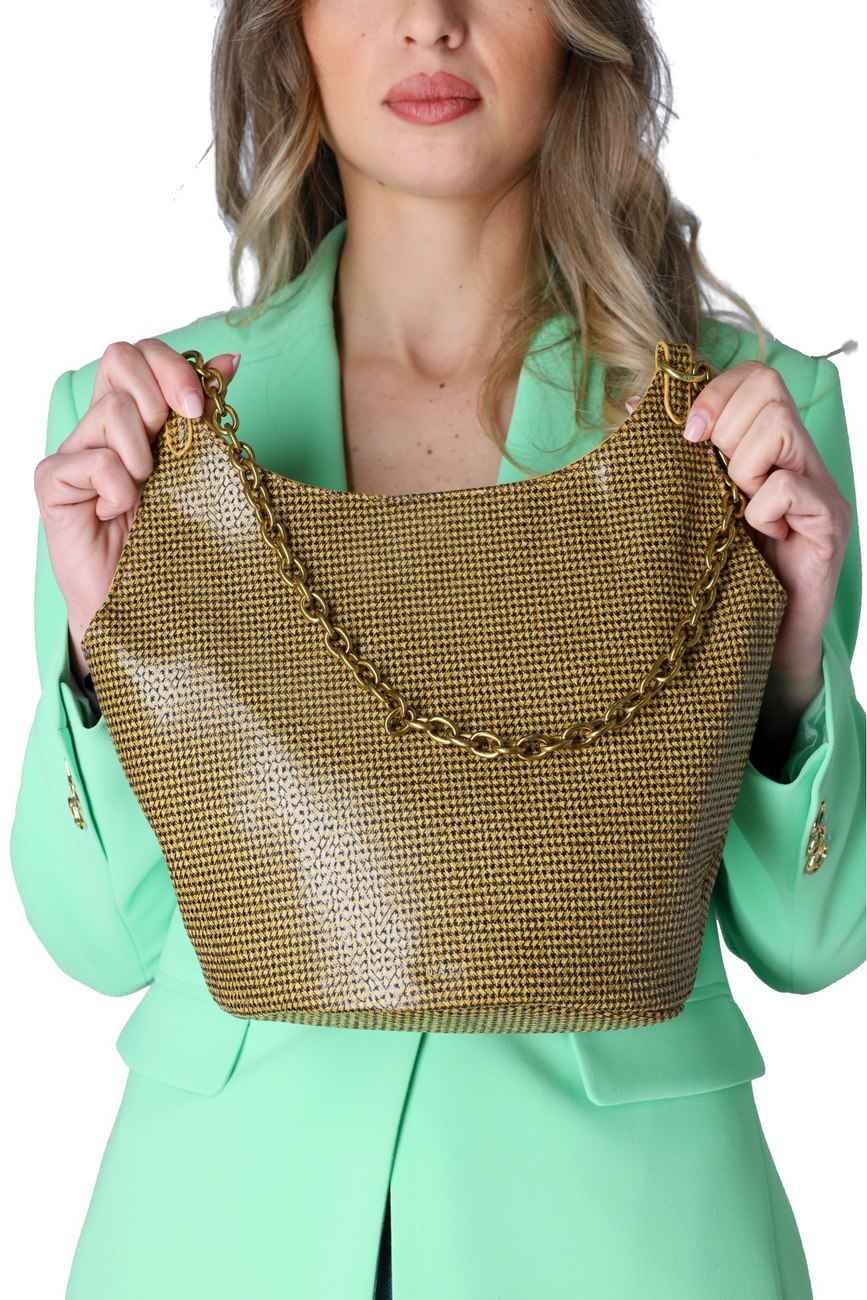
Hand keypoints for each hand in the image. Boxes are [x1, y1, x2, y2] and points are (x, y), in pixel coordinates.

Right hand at [35, 340, 240, 684]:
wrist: (145, 605)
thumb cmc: (172, 540)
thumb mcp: (198, 468)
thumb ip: (204, 415)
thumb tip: (230, 360)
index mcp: (136, 416)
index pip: (142, 353)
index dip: (174, 367)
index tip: (200, 409)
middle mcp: (101, 427)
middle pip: (120, 356)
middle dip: (161, 393)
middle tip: (174, 443)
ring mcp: (73, 452)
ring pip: (113, 408)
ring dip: (144, 454)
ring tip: (146, 494)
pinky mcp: (53, 483)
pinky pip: (93, 461)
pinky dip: (119, 489)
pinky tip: (119, 515)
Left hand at [679, 360, 850, 680]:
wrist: (761, 644)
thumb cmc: (723, 573)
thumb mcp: (693, 505)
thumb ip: (674, 457)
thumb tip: (638, 404)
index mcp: (768, 448)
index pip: (756, 377)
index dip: (716, 393)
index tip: (687, 435)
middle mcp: (801, 460)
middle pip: (769, 390)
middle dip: (725, 430)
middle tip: (719, 482)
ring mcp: (820, 491)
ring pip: (778, 429)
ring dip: (741, 470)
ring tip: (737, 512)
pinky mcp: (829, 526)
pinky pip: (789, 489)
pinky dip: (761, 510)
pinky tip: (757, 538)